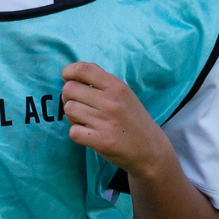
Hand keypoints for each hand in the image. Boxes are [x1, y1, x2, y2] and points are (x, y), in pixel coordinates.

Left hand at [60, 61, 173, 178]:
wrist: (150, 149)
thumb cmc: (132, 119)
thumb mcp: (124, 93)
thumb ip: (101, 80)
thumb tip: (74, 71)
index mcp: (116, 86)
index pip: (82, 69)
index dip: (68, 72)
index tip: (68, 79)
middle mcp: (111, 101)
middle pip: (69, 89)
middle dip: (69, 97)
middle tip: (79, 105)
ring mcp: (106, 122)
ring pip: (69, 110)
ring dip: (72, 116)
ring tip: (86, 121)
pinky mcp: (102, 141)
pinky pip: (73, 132)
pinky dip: (77, 133)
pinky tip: (89, 134)